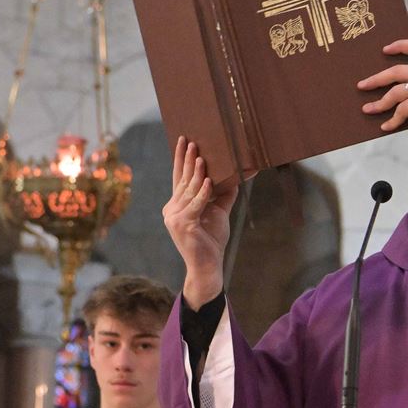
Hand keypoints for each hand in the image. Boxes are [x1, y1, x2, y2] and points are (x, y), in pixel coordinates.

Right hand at [162, 137, 238, 308]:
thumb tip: (236, 175)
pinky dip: (203, 193)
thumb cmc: (211, 240)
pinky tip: (209, 181)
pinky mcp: (182, 225)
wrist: (208, 266)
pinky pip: (195, 204)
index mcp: (177, 205)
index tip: (182, 140)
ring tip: (201, 157)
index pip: (179, 178)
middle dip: (187, 160)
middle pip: (182, 180)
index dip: (180, 160)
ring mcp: (174, 217)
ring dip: (196, 173)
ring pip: (189, 190)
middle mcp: (171, 209)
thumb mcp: (218, 212)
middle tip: (191, 141)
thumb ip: (223, 194)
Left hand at [355, 40, 407, 153]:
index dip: (400, 45)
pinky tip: (385, 127)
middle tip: (362, 85)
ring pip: (395, 92)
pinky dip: (391, 120)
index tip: (384, 50)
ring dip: (379, 103)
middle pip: (397, 71)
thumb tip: (391, 89)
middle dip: (376, 79)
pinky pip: (400, 110)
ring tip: (367, 109)